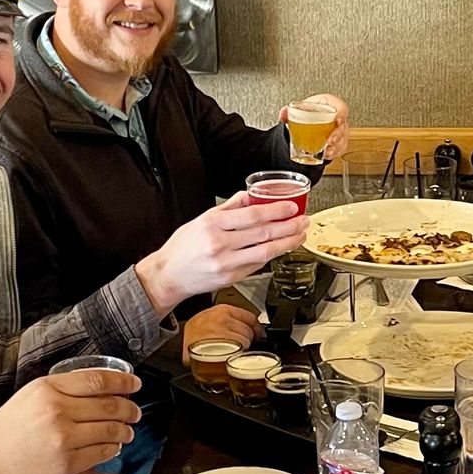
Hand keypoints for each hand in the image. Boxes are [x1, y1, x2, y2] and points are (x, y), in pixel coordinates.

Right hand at [0, 372, 140, 473]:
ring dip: (125, 431)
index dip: (123, 382)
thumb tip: (99, 387)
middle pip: (110, 405)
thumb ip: (61, 390)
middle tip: (134, 412)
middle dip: (129, 409)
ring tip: (126, 432)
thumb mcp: (29, 397)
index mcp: (47, 388)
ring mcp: (62, 437)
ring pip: (111, 430)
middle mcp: (57, 410)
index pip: (98, 380)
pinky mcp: (66, 463)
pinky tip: (112, 447)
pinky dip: (112, 449)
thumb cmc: (4, 432)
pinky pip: (102, 453)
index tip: (135, 384)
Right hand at [138, 195, 305, 311]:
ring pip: (265, 252)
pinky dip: (272, 255)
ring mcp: (227, 264)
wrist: (169, 275)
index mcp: (213, 225)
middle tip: (303, 221)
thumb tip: (250, 195)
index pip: (252, 215)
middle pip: (263, 234)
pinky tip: (282, 248)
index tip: (291, 207)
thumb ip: (229, 206)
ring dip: (287, 243)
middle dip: (288, 226)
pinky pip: (257, 265)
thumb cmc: (183, 247)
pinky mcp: (231, 278)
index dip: (276, 211)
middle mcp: (220, 244)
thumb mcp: (202, 219)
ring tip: (300, 235)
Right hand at [182, 302, 260, 357]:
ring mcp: (221, 332)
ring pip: (246, 341)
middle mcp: (222, 318)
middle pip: (249, 330)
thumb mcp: (210, 319)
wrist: (177, 347)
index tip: (257, 334)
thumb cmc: (193, 336)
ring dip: (242, 349)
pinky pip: (240, 351)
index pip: (250, 316)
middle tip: (237, 345)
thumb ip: (229, 319)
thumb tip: (252, 327)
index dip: (256, 328)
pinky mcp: (221, 346)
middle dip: (247, 340)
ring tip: (230, 351)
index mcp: (222, 309)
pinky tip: (228, 356)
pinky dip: (238, 356)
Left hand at [280, 93, 350, 163]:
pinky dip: (333, 152)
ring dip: (335, 146)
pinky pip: (339, 148)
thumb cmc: (311, 110)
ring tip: (326, 151)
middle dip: (337, 135)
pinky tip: (325, 155)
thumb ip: (289, 111)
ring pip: (342, 139)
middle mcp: (337, 117)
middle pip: (342, 126)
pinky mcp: (338, 141)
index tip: (338, 119)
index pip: (341, 107)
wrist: (312, 117)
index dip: (342, 113)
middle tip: (330, 140)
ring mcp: (339, 130)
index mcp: (330, 105)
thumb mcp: (300, 108)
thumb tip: (283, 114)